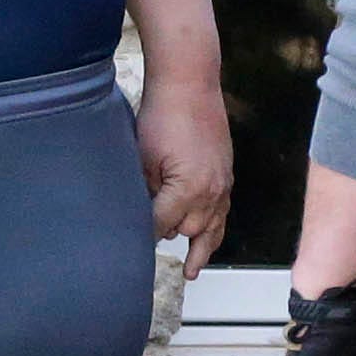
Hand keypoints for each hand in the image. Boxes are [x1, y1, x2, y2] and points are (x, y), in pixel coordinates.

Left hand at [136, 75, 232, 277]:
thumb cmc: (163, 115)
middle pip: (186, 231)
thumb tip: (138, 215)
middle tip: (146, 252)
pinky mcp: (226, 176)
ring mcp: (222, 185)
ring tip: (192, 271)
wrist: (190, 84)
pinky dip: (215, 229)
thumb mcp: (142, 158)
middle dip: (167, 237)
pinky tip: (208, 239)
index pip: (160, 226)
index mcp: (187, 190)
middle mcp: (210, 193)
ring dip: (200, 249)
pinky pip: (223, 212)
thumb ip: (143, 192)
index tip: (128, 248)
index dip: (142, 235)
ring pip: (211, 228)